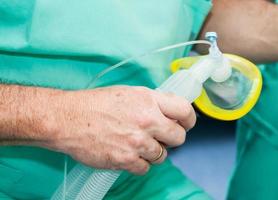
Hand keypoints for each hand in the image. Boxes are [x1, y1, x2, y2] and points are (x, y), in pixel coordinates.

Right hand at [46, 86, 195, 174]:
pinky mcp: (126, 160)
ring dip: (153, 152)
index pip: (185, 111)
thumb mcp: (129, 93)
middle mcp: (147, 120)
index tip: (186, 124)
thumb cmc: (95, 104)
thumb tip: (169, 112)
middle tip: (160, 136)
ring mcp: (137, 142)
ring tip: (137, 144)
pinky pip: (145, 168)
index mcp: (149, 100)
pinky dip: (139, 163)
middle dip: (171, 138)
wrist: (68, 118)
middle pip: (178, 137)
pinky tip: (128, 154)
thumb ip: (152, 102)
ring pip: (162, 155)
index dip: (189, 120)